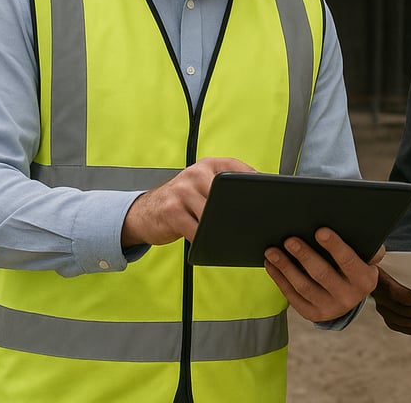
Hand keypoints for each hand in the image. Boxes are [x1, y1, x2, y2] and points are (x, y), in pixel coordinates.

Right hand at [121, 157, 255, 246]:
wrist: (144, 212)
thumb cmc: (181, 201)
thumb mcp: (201, 186)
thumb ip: (224, 187)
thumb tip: (259, 200)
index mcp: (207, 165)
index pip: (238, 169)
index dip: (254, 183)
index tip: (266, 198)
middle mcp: (195, 173)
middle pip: (227, 194)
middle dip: (240, 211)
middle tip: (251, 224)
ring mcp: (182, 191)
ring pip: (213, 214)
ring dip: (223, 228)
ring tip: (231, 236)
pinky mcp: (172, 212)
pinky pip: (197, 230)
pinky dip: (206, 240)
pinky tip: (211, 244)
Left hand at [264, 228, 381, 321]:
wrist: (351, 295)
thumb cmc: (355, 265)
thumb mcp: (365, 255)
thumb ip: (363, 243)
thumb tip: (350, 224)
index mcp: (364, 280)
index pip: (348, 261)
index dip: (334, 246)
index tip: (320, 231)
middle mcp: (349, 297)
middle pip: (322, 274)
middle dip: (304, 255)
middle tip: (289, 240)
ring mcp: (330, 309)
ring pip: (303, 286)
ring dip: (285, 267)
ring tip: (272, 251)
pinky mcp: (313, 314)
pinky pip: (293, 296)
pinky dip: (280, 279)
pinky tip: (271, 265)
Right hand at [372, 269, 410, 334]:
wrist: (382, 274)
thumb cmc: (396, 266)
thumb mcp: (402, 262)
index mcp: (382, 280)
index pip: (396, 293)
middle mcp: (381, 297)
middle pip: (403, 311)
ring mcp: (384, 310)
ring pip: (405, 322)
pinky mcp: (389, 319)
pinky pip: (405, 328)